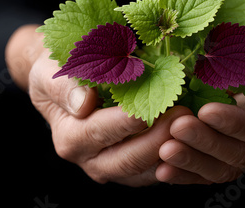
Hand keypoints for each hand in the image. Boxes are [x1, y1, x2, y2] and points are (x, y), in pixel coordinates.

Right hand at [6, 25, 190, 185]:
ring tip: (193, 128)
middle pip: (127, 159)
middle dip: (158, 140)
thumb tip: (83, 103)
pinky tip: (192, 139)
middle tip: (185, 117)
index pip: (98, 132)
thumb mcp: (50, 72)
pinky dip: (174, 159)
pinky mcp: (132, 168)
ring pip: (146, 170)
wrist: (66, 87)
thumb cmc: (59, 73)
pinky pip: (155, 171)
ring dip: (172, 152)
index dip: (125, 123)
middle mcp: (90, 159)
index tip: (150, 110)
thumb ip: (63, 87)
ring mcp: (113, 167)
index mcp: (70, 137)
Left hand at [156, 11, 244, 183]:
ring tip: (165, 151)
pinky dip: (184, 173)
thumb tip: (208, 59)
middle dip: (206, 142)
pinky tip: (162, 169)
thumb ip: (244, 58)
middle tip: (177, 128)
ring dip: (191, 161)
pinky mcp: (226, 162)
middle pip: (240, 153)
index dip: (234, 122)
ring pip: (222, 169)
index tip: (206, 111)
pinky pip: (206, 174)